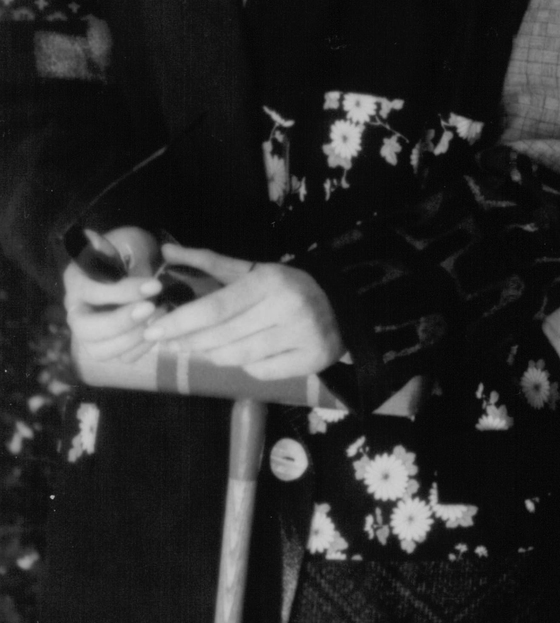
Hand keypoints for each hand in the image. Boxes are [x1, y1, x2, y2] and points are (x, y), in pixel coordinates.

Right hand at [63, 225, 163, 361]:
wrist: (134, 264)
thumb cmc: (130, 251)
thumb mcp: (130, 242)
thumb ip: (134, 253)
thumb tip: (152, 264)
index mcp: (77, 281)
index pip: (91, 292)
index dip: (122, 292)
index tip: (154, 285)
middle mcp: (78, 311)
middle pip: (86, 330)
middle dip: (121, 322)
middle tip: (151, 308)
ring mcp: (91, 332)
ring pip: (101, 350)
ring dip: (133, 338)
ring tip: (160, 319)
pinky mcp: (111, 346)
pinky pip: (122, 358)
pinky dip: (141, 349)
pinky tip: (160, 332)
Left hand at [140, 244, 342, 379]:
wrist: (343, 307)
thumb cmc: (288, 287)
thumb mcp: (253, 270)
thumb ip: (209, 262)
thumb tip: (167, 250)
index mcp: (271, 282)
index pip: (216, 307)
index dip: (180, 321)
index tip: (154, 330)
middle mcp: (289, 309)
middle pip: (223, 336)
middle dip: (188, 342)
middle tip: (167, 343)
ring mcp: (303, 337)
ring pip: (238, 357)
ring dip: (210, 355)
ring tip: (197, 348)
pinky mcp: (311, 361)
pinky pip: (260, 371)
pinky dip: (243, 366)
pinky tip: (239, 355)